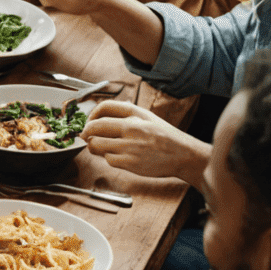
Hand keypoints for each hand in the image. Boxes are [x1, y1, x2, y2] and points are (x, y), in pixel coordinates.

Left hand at [83, 100, 208, 183]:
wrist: (185, 155)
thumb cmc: (166, 138)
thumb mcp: (148, 118)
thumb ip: (126, 115)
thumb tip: (100, 118)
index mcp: (135, 114)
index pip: (104, 107)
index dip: (91, 114)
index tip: (89, 121)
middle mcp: (131, 127)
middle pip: (94, 126)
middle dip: (85, 132)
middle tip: (85, 136)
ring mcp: (129, 145)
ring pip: (96, 144)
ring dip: (94, 146)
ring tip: (101, 147)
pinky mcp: (129, 162)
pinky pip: (107, 159)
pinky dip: (109, 159)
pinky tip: (119, 157)